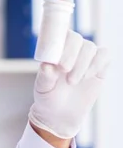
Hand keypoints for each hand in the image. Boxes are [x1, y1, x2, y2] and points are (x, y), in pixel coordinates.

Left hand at [28, 24, 109, 140]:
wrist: (61, 113)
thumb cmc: (47, 97)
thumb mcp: (42, 88)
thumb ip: (44, 77)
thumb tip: (46, 65)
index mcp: (54, 50)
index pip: (59, 35)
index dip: (61, 43)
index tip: (58, 62)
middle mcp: (70, 50)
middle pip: (77, 39)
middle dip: (72, 54)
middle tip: (65, 71)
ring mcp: (85, 57)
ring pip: (90, 47)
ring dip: (83, 63)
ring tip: (73, 81)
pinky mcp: (99, 66)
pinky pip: (104, 55)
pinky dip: (98, 63)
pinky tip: (88, 76)